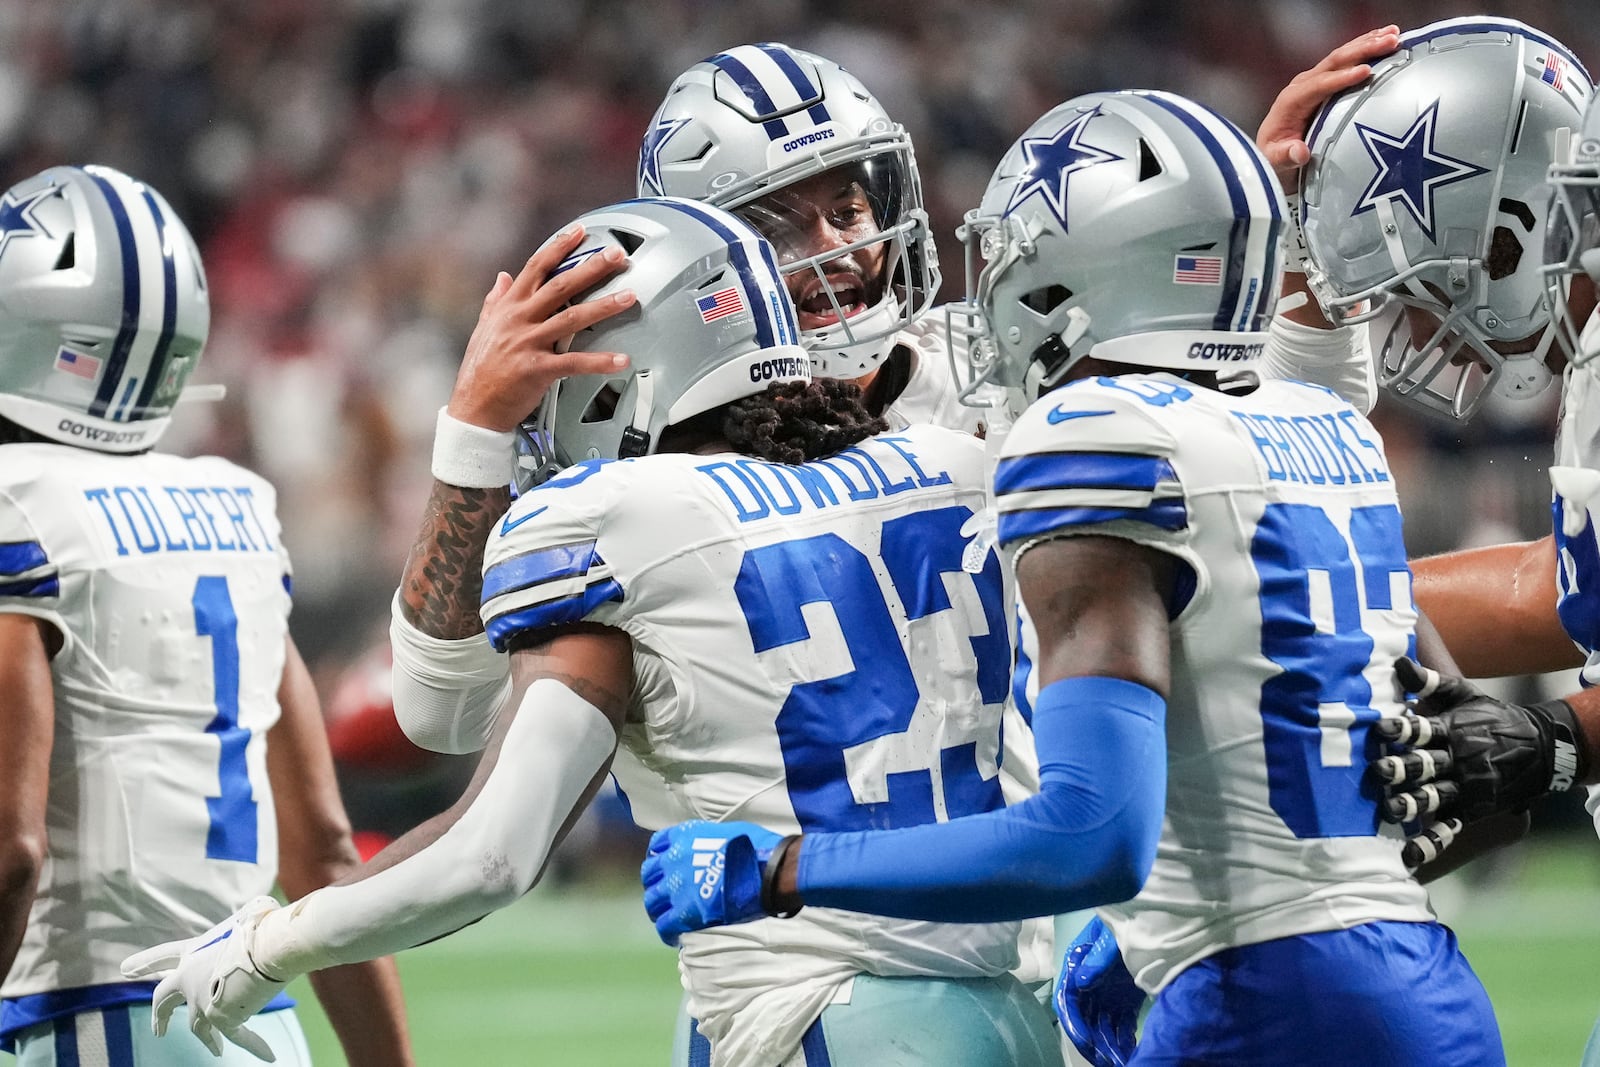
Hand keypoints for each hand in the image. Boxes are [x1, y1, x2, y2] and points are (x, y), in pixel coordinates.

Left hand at [121, 897, 287, 1061]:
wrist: (267, 948)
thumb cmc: (259, 928)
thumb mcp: (244, 919)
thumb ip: (244, 924)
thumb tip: (263, 915)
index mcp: (193, 952)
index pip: (163, 956)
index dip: (144, 963)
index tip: (125, 970)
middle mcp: (189, 979)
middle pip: (163, 1000)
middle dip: (158, 1016)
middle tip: (157, 1030)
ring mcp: (201, 1002)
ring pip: (198, 1027)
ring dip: (209, 1039)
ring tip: (216, 1050)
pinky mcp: (221, 1019)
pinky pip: (240, 1036)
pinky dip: (256, 1045)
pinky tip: (268, 1055)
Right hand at [447, 225, 636, 432]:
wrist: (473, 408)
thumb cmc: (481, 370)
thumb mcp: (483, 328)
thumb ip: (495, 301)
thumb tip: (502, 277)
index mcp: (509, 307)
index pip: (536, 267)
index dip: (559, 247)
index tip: (579, 232)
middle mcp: (520, 320)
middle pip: (560, 286)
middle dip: (591, 268)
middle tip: (616, 256)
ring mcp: (529, 343)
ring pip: (572, 318)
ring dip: (604, 306)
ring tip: (629, 297)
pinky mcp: (538, 369)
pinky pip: (575, 363)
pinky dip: (600, 361)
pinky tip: (621, 359)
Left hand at [640, 820, 783, 946]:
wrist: (771, 870)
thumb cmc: (758, 848)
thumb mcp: (726, 831)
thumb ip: (707, 840)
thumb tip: (707, 850)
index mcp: (684, 836)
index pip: (657, 845)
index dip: (660, 858)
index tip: (666, 868)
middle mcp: (674, 859)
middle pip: (649, 876)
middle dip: (656, 885)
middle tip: (667, 896)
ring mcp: (677, 887)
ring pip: (651, 902)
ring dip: (659, 910)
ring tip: (670, 917)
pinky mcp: (685, 913)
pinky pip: (664, 926)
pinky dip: (667, 932)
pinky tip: (676, 936)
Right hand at [1054, 916, 1142, 1066]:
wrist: (1153, 915)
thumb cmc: (1128, 920)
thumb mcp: (1111, 935)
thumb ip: (1098, 956)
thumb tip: (1082, 981)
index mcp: (1078, 964)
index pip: (1067, 999)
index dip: (1074, 1022)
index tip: (1086, 1042)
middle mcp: (1089, 981)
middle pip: (1084, 1018)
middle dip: (1094, 1042)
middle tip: (1108, 1060)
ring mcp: (1107, 991)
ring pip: (1102, 1025)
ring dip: (1109, 1044)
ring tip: (1121, 1060)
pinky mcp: (1125, 997)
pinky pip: (1120, 1023)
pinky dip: (1124, 1038)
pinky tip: (1131, 1051)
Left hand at [1256, 25, 1399, 189]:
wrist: (1274, 153)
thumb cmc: (1277, 159)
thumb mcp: (1277, 163)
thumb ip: (1286, 156)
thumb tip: (1299, 151)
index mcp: (1291, 101)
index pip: (1318, 85)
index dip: (1341, 78)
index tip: (1366, 71)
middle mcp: (1303, 85)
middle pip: (1334, 62)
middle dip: (1362, 50)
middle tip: (1390, 41)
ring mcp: (1315, 80)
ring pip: (1343, 56)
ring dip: (1369, 43)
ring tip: (1394, 34)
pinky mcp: (1326, 81)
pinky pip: (1347, 61)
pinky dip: (1366, 47)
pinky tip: (1386, 38)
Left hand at [1371, 657, 1587, 866]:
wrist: (1540, 749)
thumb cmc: (1491, 718)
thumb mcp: (1463, 694)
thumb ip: (1429, 682)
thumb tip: (1398, 662)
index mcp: (1451, 731)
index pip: (1423, 729)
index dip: (1402, 728)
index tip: (1380, 727)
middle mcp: (1457, 761)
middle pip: (1425, 765)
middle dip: (1401, 768)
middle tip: (1378, 770)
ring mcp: (1464, 788)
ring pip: (1434, 797)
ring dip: (1411, 803)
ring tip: (1390, 809)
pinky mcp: (1470, 810)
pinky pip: (1448, 828)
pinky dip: (1429, 843)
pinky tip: (1409, 856)